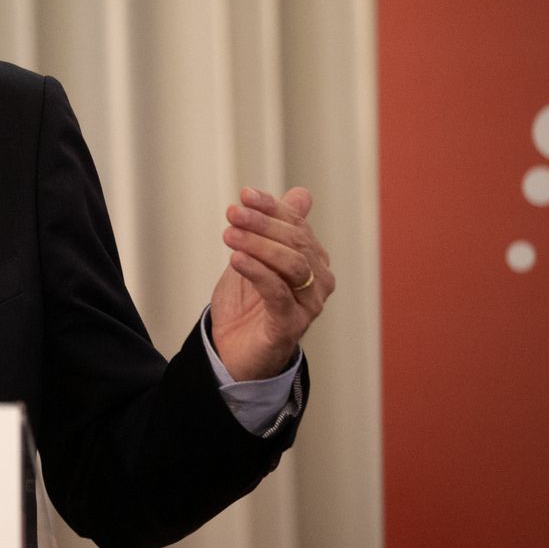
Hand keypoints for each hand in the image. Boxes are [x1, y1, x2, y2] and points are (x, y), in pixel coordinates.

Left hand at [210, 186, 333, 380]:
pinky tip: (236, 259)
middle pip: (296, 243)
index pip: (297, 226)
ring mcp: (308, 306)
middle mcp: (319, 282)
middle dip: (262, 224)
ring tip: (229, 234)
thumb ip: (275, 230)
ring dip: (259, 245)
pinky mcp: (290, 326)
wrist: (232, 353)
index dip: (272, 208)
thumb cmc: (247, 306)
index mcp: (314, 262)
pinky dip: (257, 272)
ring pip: (292, 266)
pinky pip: (278, 293)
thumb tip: (302, 194)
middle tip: (233, 213)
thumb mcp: (256, 259)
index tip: (245, 195)